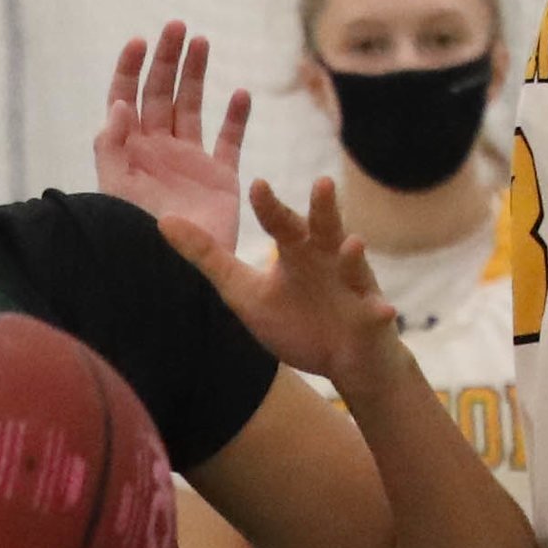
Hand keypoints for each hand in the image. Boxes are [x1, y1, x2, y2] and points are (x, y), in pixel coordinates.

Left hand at [94, 24, 249, 265]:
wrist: (172, 275)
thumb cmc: (135, 237)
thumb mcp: (116, 192)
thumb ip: (113, 147)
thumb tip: (120, 104)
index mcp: (129, 150)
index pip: (125, 98)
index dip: (130, 68)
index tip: (140, 41)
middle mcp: (157, 151)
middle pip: (160, 93)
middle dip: (167, 59)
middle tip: (177, 26)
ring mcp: (189, 162)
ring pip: (192, 107)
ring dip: (195, 74)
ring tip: (201, 41)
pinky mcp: (219, 179)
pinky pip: (229, 140)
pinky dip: (236, 117)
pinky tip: (240, 94)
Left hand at [183, 172, 410, 390]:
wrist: (343, 363)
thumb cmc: (296, 322)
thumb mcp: (244, 292)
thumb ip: (208, 258)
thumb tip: (163, 221)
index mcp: (297, 250)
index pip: (281, 222)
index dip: (271, 206)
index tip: (257, 184)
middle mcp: (329, 259)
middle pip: (325, 230)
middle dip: (323, 210)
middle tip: (321, 184)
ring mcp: (355, 286)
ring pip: (355, 264)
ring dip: (354, 254)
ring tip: (352, 243)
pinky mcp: (374, 317)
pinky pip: (379, 313)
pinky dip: (381, 312)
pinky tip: (384, 311)